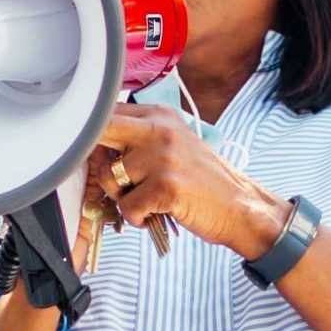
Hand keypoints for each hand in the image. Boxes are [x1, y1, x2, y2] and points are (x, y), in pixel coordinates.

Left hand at [93, 106, 286, 257]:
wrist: (239, 206)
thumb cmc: (202, 180)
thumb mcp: (173, 144)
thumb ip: (137, 137)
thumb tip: (91, 146)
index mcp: (160, 115)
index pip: (108, 113)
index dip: (94, 137)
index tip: (102, 156)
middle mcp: (161, 130)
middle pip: (100, 131)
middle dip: (98, 159)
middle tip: (117, 178)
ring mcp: (163, 157)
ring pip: (110, 178)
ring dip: (122, 197)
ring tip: (146, 199)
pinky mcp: (166, 186)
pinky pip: (127, 206)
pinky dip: (137, 217)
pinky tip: (155, 214)